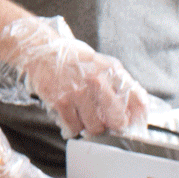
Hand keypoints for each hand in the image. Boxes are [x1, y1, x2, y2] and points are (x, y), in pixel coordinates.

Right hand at [0, 15, 149, 137]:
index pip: (137, 100)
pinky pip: (74, 127)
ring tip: (86, 117)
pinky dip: (74, 127)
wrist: (39, 49)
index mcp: (111, 69)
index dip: (139, 117)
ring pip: (95, 127)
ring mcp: (78, 92)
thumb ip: (117, 81)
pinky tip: (72, 118)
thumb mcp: (100, 62)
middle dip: (115, 126)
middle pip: (117, 119)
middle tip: (109, 123)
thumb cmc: (71, 57)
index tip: (135, 124)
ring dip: (91, 127)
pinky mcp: (61, 101)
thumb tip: (135, 105)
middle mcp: (97, 80)